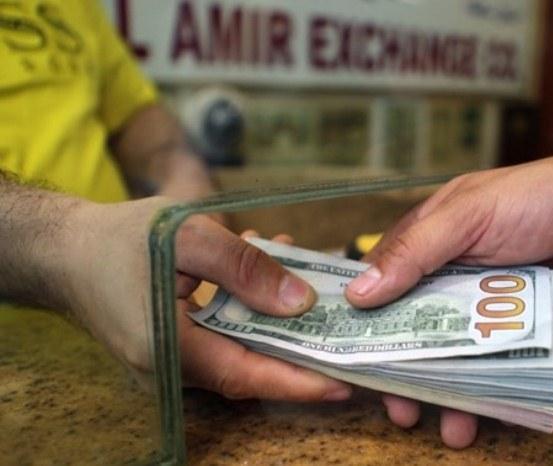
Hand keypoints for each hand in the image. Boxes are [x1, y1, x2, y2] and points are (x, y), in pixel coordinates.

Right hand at [62, 197, 351, 401]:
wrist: (64, 250)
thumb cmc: (118, 240)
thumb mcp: (187, 238)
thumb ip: (244, 268)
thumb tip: (298, 303)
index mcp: (172, 348)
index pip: (247, 376)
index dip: (298, 382)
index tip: (342, 384)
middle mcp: (173, 366)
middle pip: (250, 367)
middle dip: (300, 351)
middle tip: (346, 338)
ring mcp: (172, 359)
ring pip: (239, 348)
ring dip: (277, 320)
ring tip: (311, 282)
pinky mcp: (174, 344)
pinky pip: (222, 334)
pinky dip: (250, 309)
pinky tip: (269, 267)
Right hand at [345, 150, 552, 446]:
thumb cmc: (533, 199)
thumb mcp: (466, 216)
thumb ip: (415, 252)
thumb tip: (359, 293)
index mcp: (426, 243)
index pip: (380, 286)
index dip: (362, 323)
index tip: (350, 361)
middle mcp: (447, 277)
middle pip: (414, 331)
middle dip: (404, 372)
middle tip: (400, 408)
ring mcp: (481, 306)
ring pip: (453, 355)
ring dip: (446, 392)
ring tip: (448, 424)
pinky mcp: (515, 329)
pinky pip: (493, 364)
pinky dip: (486, 391)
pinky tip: (481, 416)